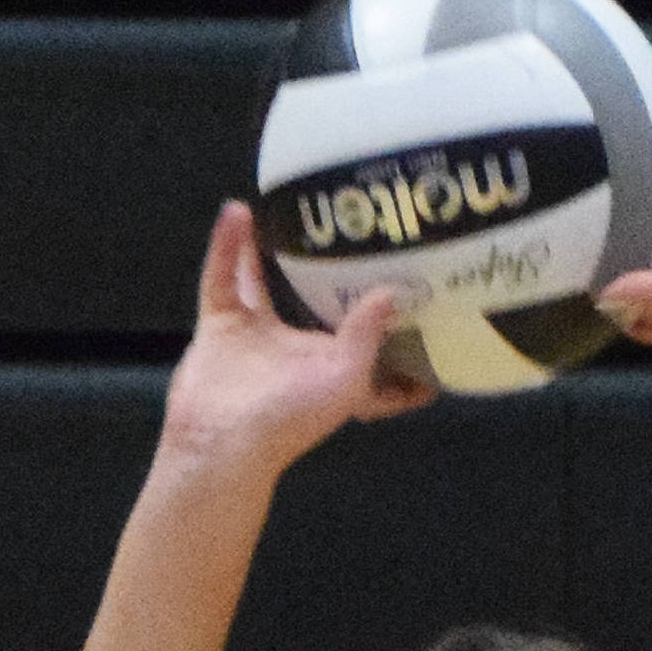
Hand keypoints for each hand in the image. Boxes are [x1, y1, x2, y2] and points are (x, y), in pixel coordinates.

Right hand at [160, 203, 435, 477]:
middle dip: (336, 283)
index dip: (401, 342)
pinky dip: (227, 246)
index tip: (432, 312)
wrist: (220, 440)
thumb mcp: (346, 377)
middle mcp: (297, 354)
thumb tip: (391, 293)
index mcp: (335, 372)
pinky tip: (238, 211)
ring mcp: (255, 339)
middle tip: (359, 239)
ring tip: (289, 212)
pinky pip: (222, 277)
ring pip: (264, 286)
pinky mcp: (219, 327)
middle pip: (319, 311)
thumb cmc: (291, 417)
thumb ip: (367, 334)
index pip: (376, 356)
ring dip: (273, 252)